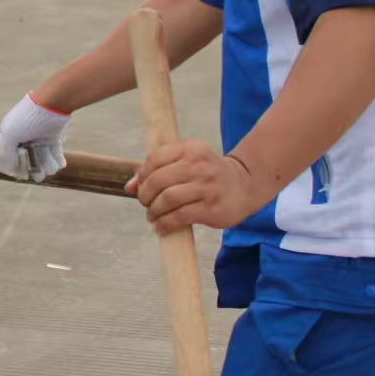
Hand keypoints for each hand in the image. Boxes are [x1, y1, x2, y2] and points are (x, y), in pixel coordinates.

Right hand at [0, 93, 71, 180]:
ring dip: (48, 165)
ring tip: (51, 167)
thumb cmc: (28, 118)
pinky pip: (54, 152)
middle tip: (40, 176)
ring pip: (43, 157)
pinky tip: (59, 163)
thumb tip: (9, 168)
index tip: (23, 175)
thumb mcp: (10, 134)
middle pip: (29, 158)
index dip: (16, 165)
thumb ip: (6, 153)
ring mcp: (39, 137)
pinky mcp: (53, 136)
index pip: (11, 154)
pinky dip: (57, 160)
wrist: (52, 104)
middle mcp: (24, 136)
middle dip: (35, 168)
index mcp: (11, 134)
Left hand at [125, 140, 263, 233]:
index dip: (142, 175)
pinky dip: (165, 223)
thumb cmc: (208, 173)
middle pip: (158, 180)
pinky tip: (161, 226)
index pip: (154, 158)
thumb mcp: (187, 162)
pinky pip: (180, 216)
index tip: (141, 186)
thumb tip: (129, 186)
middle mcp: (199, 165)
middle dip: (145, 195)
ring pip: (167, 199)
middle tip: (145, 203)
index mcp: (191, 149)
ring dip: (154, 210)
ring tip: (152, 215)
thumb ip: (158, 169)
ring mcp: (207, 187)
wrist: (245, 185)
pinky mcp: (211, 208)